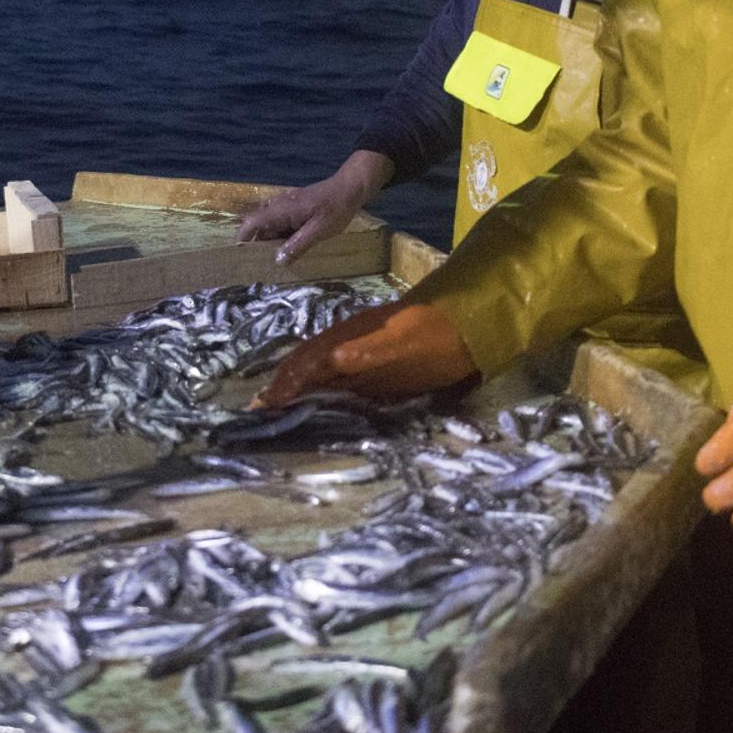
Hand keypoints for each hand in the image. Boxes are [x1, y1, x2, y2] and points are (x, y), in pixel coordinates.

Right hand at [237, 151, 393, 264]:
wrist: (350, 188)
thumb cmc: (336, 209)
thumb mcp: (319, 231)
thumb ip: (298, 246)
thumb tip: (277, 261)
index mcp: (282, 210)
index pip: (252, 222)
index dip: (243, 237)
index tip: (240, 255)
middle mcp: (279, 205)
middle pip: (259, 226)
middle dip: (257, 244)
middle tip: (261, 265)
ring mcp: (286, 205)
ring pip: (270, 225)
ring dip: (270, 241)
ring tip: (275, 260)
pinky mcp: (293, 207)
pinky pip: (280, 222)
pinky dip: (280, 234)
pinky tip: (289, 247)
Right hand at [255, 299, 477, 406]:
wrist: (472, 323)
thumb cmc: (439, 339)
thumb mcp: (408, 346)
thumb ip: (372, 353)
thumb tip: (333, 357)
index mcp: (351, 338)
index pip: (308, 362)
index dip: (287, 383)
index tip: (266, 406)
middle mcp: (350, 342)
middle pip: (307, 363)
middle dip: (282, 385)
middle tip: (261, 409)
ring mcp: (363, 351)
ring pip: (319, 367)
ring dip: (297, 385)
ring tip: (279, 404)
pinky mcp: (377, 361)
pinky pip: (338, 373)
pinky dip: (320, 385)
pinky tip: (319, 396)